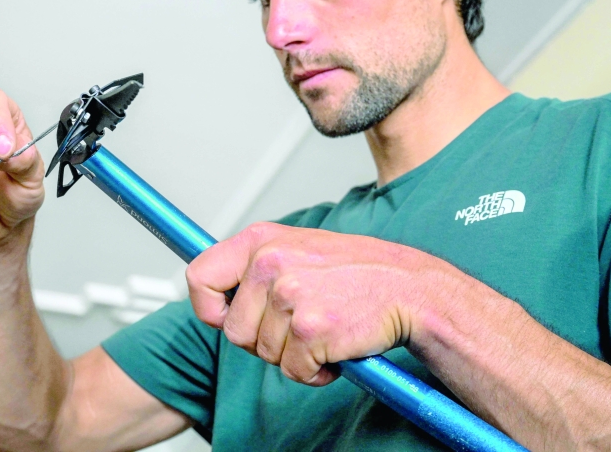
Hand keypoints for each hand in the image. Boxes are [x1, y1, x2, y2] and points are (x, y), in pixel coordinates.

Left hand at [186, 223, 453, 385]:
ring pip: (263, 354)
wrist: (411, 289)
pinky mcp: (310, 330)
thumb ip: (255, 266)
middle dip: (263, 340)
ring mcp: (290, 296)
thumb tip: (214, 297)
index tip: (225, 318)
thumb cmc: (356, 272)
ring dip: (292, 354)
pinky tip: (336, 348)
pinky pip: (293, 372)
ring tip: (324, 329)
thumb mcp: (298, 248)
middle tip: (299, 325)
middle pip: (233, 330)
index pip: (199, 277)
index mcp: (261, 239)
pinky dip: (315, 371)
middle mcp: (270, 263)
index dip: (209, 308)